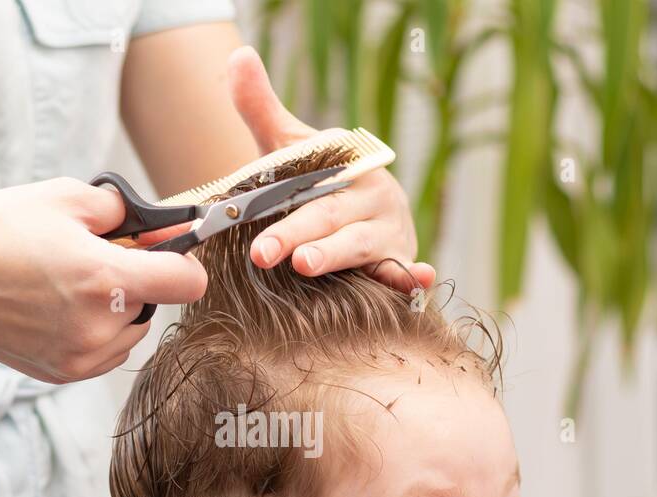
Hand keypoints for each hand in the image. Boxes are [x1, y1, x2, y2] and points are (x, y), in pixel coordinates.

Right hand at [0, 178, 207, 383]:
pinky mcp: (63, 373)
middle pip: (157, 305)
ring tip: (69, 282)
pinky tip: (58, 306)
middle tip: (94, 257)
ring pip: (131, 331)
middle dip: (138, 280)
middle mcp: (99, 327)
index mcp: (106, 281)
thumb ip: (127, 213)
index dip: (182, 260)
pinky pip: (104, 352)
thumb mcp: (66, 199)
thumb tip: (167, 226)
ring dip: (118, 309)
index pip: (188, 283)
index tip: (166, 249)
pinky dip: (95, 330)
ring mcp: (81, 356)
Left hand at [226, 45, 435, 295]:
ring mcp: (388, 228)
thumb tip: (238, 55)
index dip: (279, 199)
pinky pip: (404, 269)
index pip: (307, 178)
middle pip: (328, 214)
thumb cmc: (321, 185)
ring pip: (359, 244)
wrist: (370, 214)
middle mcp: (371, 192)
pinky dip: (414, 275)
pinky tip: (419, 280)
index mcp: (345, 162)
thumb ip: (261, 108)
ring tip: (306, 264)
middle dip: (295, 233)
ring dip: (335, 254)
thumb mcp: (292, 148)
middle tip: (263, 252)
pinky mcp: (399, 259)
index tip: (252, 227)